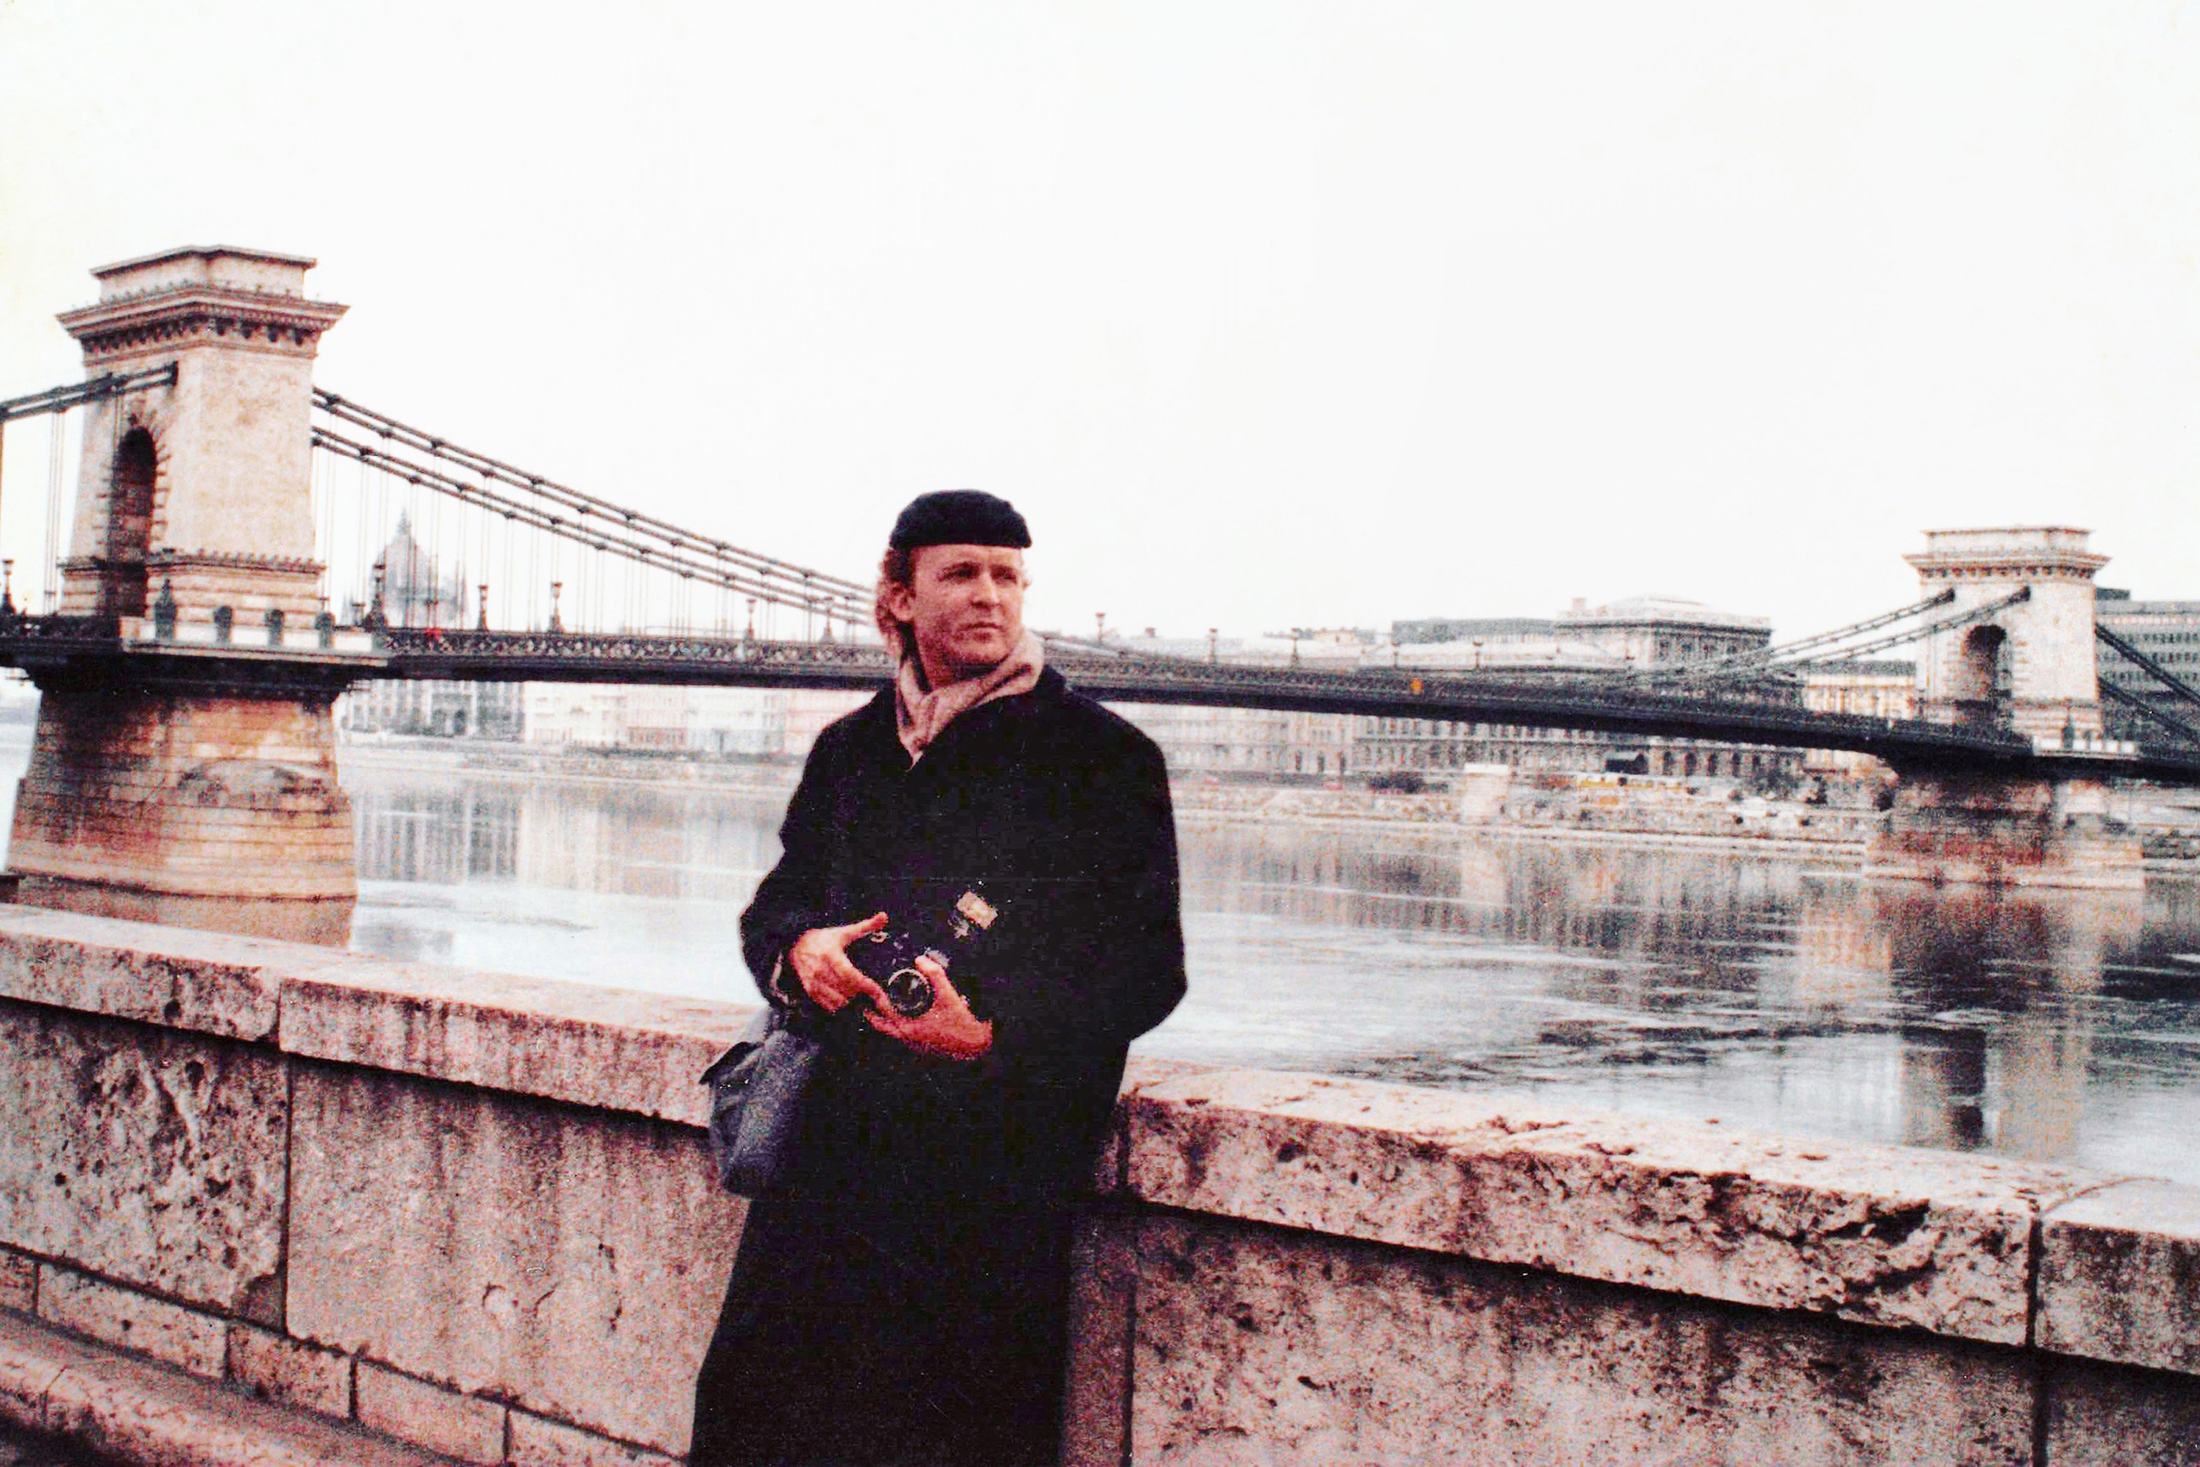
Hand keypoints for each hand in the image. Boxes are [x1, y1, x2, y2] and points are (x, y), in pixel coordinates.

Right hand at [787, 912, 892, 1014]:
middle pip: (848, 991)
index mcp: (831, 955)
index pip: (851, 976)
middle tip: (866, 988)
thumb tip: (884, 916)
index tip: (879, 993)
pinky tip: (843, 995)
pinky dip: (839, 1004)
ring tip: (854, 991)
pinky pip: (829, 1005)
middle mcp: (820, 970)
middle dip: (861, 992)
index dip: (867, 986)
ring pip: (839, 1001)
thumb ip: (866, 926)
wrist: (796, 943)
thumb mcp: (844, 932)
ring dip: (850, 999)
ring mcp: (814, 982)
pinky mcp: (810, 990)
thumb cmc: (824, 938)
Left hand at [864, 954, 993, 1060]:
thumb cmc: (960, 1020)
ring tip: (873, 1005)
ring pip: (887, 1031)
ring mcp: (911, 1044)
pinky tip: (897, 1015)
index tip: (867, 983)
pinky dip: (892, 1025)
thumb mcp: (948, 993)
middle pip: (879, 1023)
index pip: (883, 1007)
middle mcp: (906, 1036)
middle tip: (862, 995)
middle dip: (870, 1009)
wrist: (973, 1044)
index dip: (874, 994)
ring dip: (879, 1019)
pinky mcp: (917, 1047)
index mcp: (909, 1024)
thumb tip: (920, 959)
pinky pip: (898, 1035)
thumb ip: (934, 974)